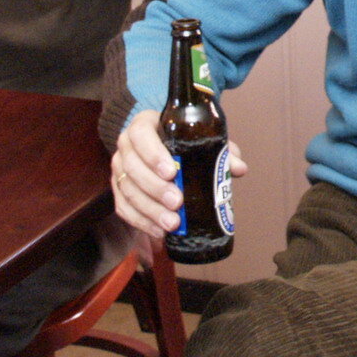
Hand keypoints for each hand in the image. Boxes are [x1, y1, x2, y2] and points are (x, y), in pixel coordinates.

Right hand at [109, 109, 250, 241]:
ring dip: (149, 210)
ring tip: (172, 223)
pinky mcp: (118, 190)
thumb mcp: (201, 139)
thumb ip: (220, 151)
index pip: (141, 135)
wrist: (161, 148)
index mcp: (143, 125)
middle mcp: (126, 146)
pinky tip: (159, 231)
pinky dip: (141, 221)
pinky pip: (123, 208)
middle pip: (132, 167)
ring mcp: (119, 169)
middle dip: (154, 188)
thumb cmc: (184, 141)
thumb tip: (238, 169)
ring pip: (127, 190)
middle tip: (177, 202)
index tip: (171, 173)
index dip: (153, 155)